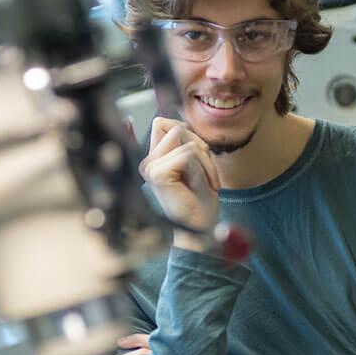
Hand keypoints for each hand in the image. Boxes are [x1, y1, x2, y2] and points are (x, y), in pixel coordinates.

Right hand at [139, 117, 220, 249]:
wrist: (201, 233)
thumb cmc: (200, 202)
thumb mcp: (196, 165)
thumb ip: (185, 144)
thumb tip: (180, 121)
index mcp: (154, 159)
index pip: (162, 122)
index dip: (186, 131)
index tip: (200, 156)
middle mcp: (147, 162)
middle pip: (174, 125)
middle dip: (199, 144)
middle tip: (207, 172)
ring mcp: (149, 167)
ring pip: (184, 137)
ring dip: (206, 159)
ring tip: (208, 181)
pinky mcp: (157, 174)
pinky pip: (188, 153)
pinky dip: (206, 168)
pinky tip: (207, 187)